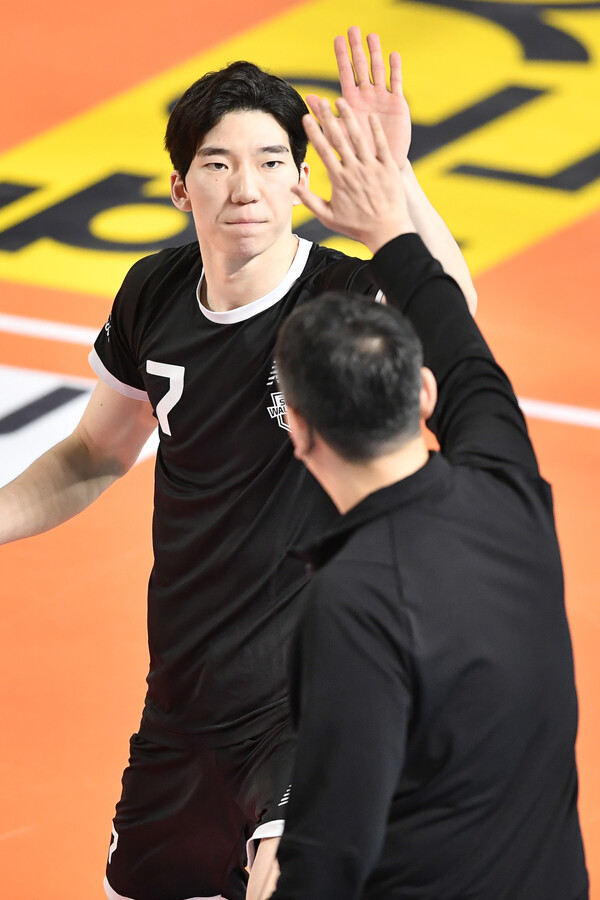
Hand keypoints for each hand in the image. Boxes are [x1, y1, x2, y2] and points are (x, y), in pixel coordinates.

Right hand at [292, 98, 414, 253]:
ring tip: (342, 102)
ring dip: (349, 118)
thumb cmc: (357, 227)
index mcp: (339, 180)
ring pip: (359, 138)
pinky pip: (382, 145)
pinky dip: (376, 130)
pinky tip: (370, 116)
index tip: (306, 117)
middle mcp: (354, 170)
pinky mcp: (389, 168)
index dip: (314, 132)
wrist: (387, 231)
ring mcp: (372, 168)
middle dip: (328, 117)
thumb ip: (310, 200)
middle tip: (320, 101)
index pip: (323, 150)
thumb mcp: (329, 217)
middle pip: (338, 139)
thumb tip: (292, 186)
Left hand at [306, 27, 410, 166]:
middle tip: (353, 29)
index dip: (342, 57)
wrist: (378, 168)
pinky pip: (396, 83)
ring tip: (372, 36)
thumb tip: (309, 99)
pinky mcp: (397, 105)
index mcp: (350, 102)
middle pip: (361, 67)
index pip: (345, 74)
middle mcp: (366, 97)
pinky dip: (395, 69)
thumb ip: (325, 115)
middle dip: (357, 49)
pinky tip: (393, 55)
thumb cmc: (356, 154)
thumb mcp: (338, 134)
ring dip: (375, 53)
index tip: (338, 39)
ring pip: (378, 71)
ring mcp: (382, 99)